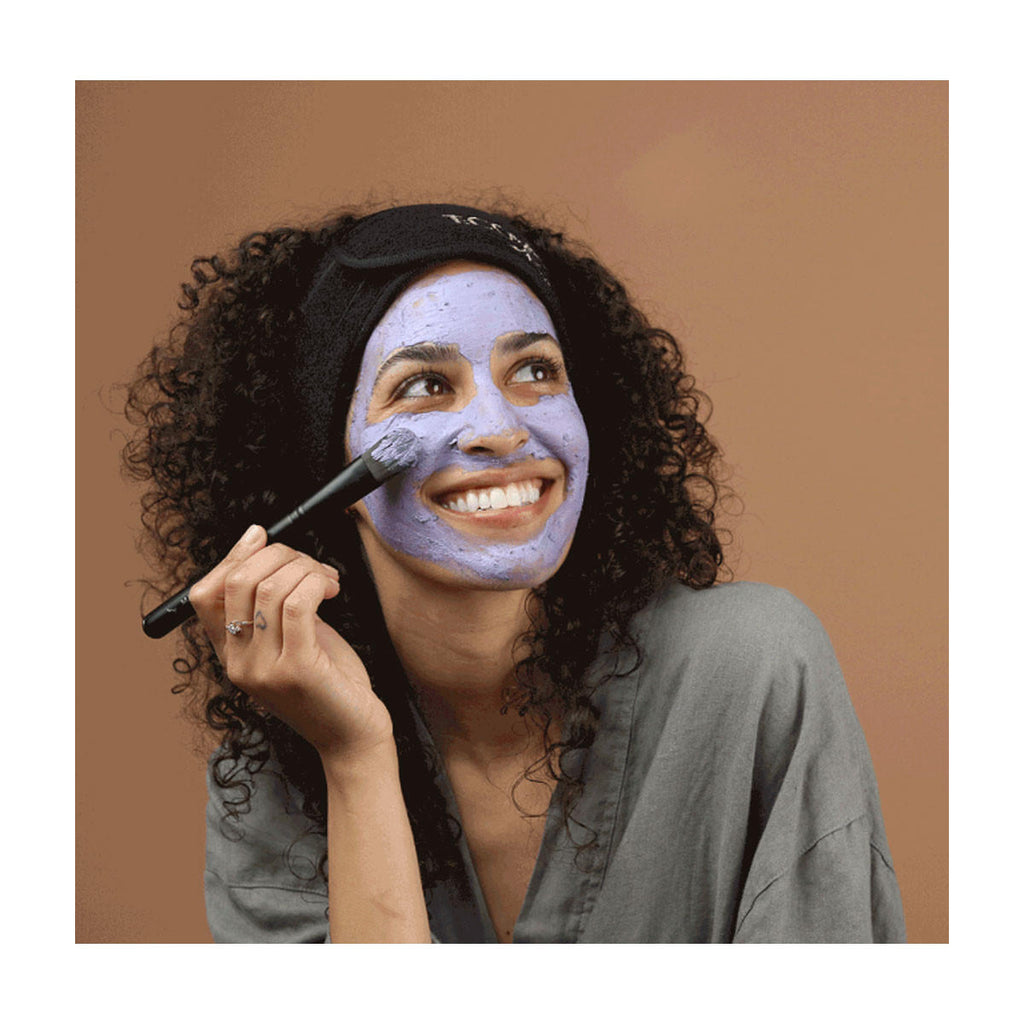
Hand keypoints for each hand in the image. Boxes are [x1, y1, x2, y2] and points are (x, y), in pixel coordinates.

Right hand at [189, 524, 393, 759]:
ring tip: (328, 578)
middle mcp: (239, 664)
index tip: (262, 536)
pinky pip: (297, 604)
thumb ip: (275, 602)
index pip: (204, 595)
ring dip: (304, 567)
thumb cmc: (330, 683)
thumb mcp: (294, 637)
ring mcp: (264, 670)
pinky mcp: (297, 669)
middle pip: (237, 582)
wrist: (354, 737)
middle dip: (278, 555)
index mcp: (230, 656)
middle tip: (311, 564)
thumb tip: (263, 544)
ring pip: (269, 587)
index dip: (232, 557)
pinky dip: (316, 582)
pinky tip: (332, 587)